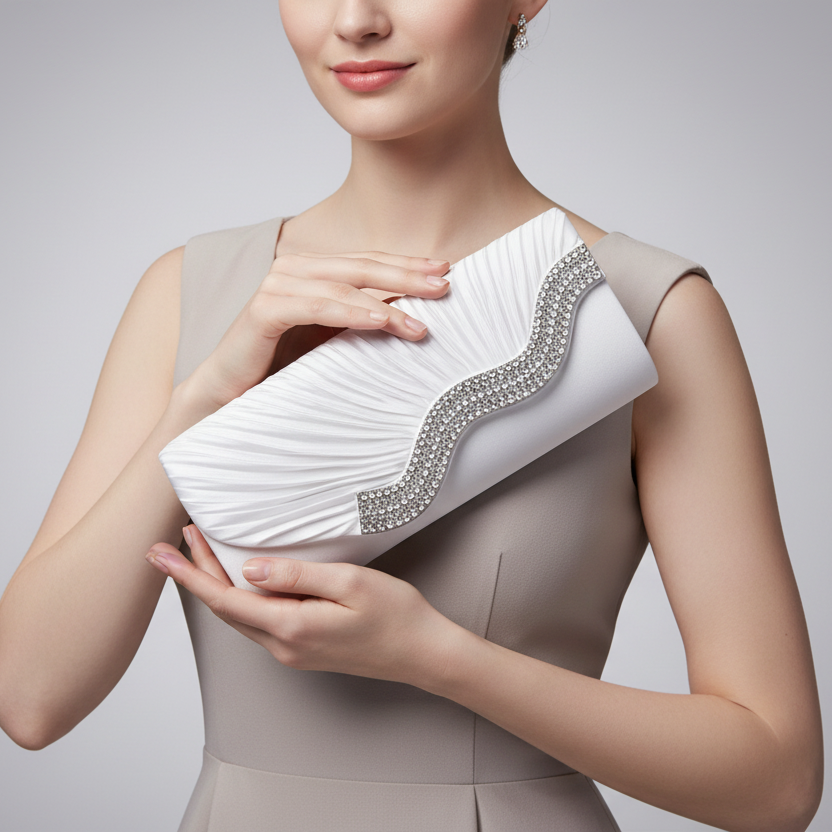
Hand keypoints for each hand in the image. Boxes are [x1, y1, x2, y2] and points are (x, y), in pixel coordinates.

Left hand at [145, 525, 459, 687]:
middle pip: (226, 607)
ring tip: (200, 553)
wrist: (423, 653)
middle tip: (172, 544)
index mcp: (291, 627)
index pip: (224, 598)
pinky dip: (239, 597)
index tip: (160, 554)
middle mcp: (284, 646)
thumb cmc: (395, 615)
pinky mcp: (304, 648)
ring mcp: (293, 651)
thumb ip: (296, 574)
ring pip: (240, 615)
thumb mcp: (349, 583)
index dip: (188, 574)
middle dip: (195, 574)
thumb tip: (249, 568)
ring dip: (216, 584)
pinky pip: (259, 620)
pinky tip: (240, 579)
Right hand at [187, 250, 451, 408]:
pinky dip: (350, 312)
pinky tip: (380, 320)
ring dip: (387, 300)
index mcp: (313, 272)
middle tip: (444, 283)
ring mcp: (277, 285)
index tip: (445, 270)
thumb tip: (414, 315)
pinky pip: (317, 306)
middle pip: (361, 266)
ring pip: (344, 286)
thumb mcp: (331, 339)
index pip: (368, 262)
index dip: (406, 264)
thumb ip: (361, 318)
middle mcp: (295, 270)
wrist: (228, 395)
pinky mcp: (264, 309)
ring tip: (421, 320)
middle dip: (406, 274)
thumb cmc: (281, 367)